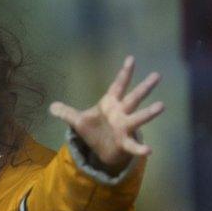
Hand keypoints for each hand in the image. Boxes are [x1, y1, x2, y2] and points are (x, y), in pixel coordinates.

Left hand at [49, 55, 164, 174]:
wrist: (101, 150)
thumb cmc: (95, 131)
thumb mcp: (78, 121)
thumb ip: (66, 113)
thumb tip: (50, 107)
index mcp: (110, 104)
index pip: (118, 86)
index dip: (124, 73)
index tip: (131, 59)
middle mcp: (121, 113)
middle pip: (134, 98)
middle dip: (144, 87)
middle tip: (157, 75)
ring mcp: (125, 128)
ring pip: (138, 118)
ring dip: (149, 113)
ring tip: (161, 106)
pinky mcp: (124, 143)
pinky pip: (133, 146)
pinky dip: (140, 149)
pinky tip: (148, 151)